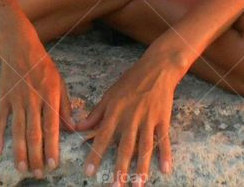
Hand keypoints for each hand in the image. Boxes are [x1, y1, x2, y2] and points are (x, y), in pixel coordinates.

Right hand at [0, 37, 76, 177]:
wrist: (19, 47)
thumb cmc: (43, 66)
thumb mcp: (60, 82)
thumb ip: (64, 106)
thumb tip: (71, 128)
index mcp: (49, 96)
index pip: (51, 126)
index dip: (52, 147)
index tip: (54, 164)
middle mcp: (32, 100)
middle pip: (34, 133)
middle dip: (37, 155)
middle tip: (39, 173)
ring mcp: (16, 100)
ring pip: (17, 130)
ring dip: (19, 151)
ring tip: (22, 168)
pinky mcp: (3, 99)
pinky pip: (0, 120)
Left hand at [74, 52, 183, 185]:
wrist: (157, 68)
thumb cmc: (130, 81)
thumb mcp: (109, 95)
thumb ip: (95, 113)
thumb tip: (78, 127)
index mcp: (115, 111)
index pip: (103, 136)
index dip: (95, 154)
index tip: (89, 171)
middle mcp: (131, 117)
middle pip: (125, 146)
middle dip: (120, 168)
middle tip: (115, 186)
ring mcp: (148, 119)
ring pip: (145, 146)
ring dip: (141, 166)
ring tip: (137, 184)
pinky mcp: (163, 119)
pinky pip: (164, 139)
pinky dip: (165, 154)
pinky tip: (165, 170)